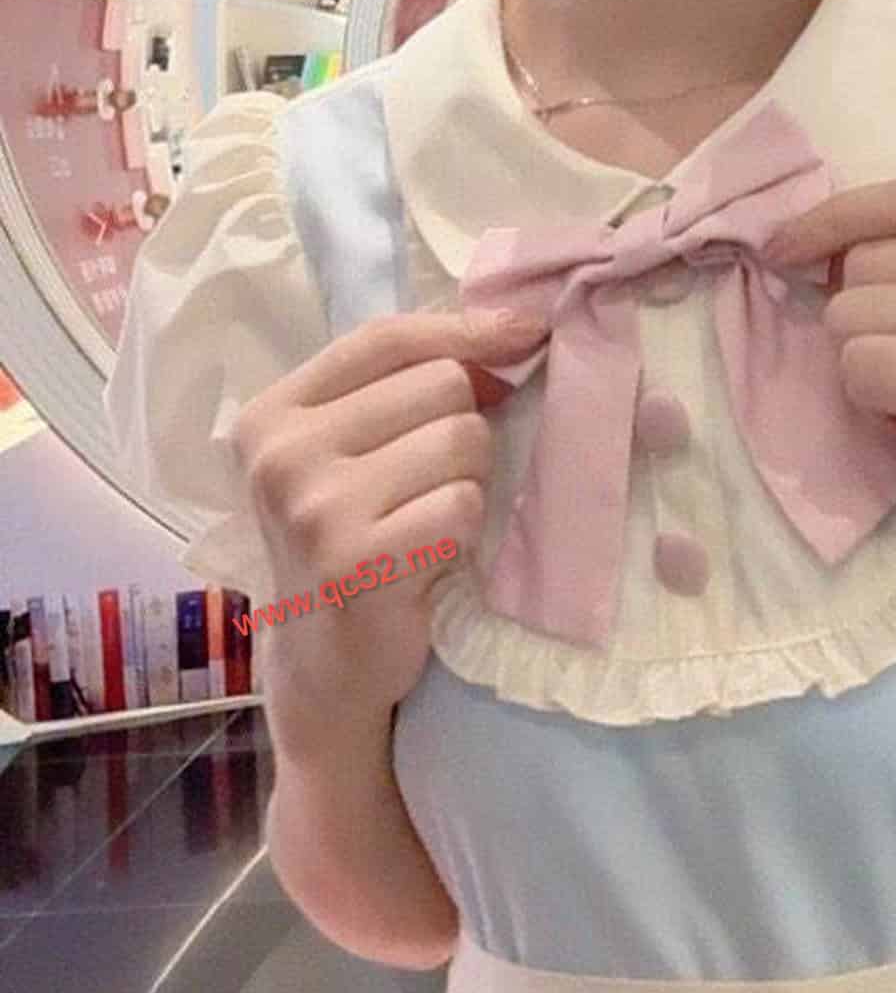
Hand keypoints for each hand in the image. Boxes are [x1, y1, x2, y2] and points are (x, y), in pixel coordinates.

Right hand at [233, 303, 545, 721]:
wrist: (325, 663)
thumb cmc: (351, 539)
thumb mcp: (352, 450)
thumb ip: (407, 384)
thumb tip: (517, 328)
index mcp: (273, 413)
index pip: (385, 337)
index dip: (465, 330)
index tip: (525, 333)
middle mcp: (283, 454)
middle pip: (440, 385)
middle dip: (462, 428)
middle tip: (432, 483)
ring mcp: (316, 508)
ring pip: (461, 441)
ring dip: (469, 481)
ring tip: (427, 520)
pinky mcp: (358, 561)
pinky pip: (463, 506)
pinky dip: (464, 530)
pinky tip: (429, 557)